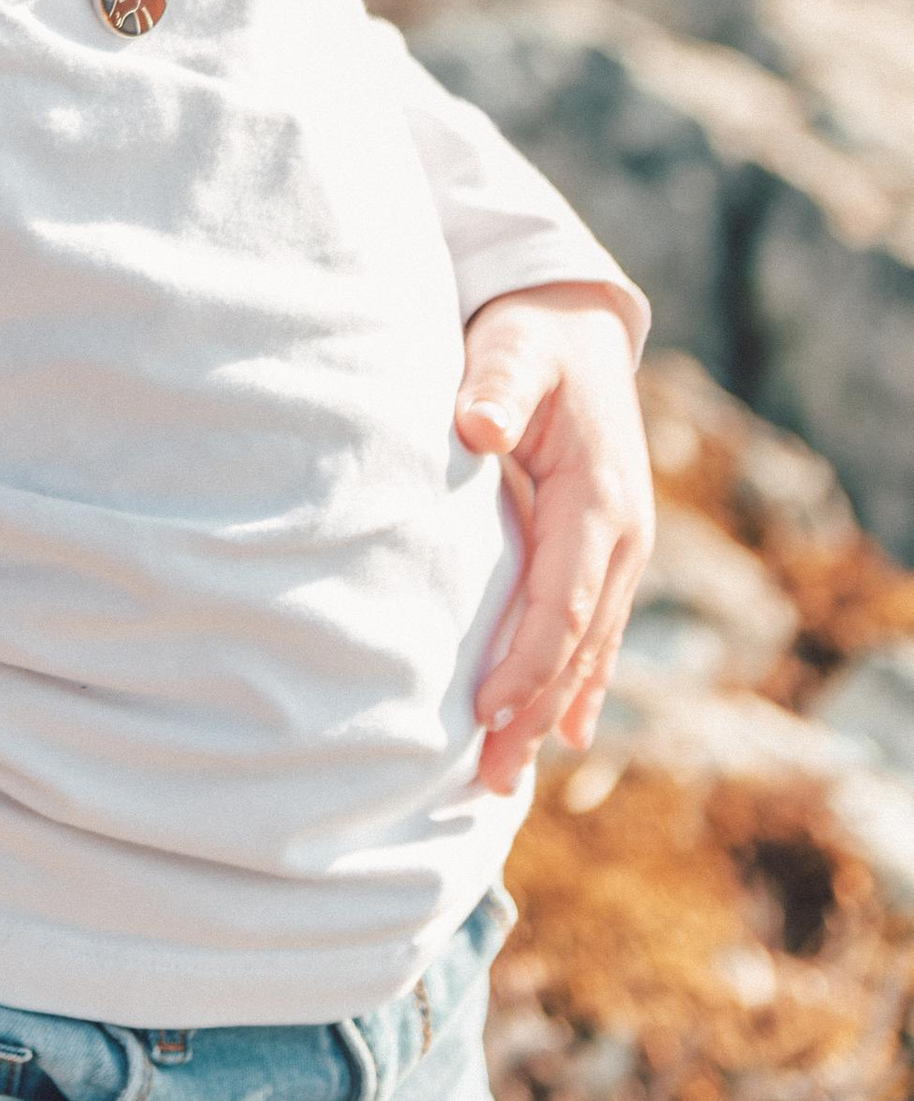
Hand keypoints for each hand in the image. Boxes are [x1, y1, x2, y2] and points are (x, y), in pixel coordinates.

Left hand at [459, 282, 651, 792]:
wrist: (575, 323)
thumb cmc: (532, 339)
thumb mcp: (512, 349)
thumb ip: (496, 386)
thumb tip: (479, 427)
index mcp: (599, 500)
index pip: (562, 602)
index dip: (524, 660)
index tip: (482, 708)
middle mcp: (621, 536)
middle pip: (577, 644)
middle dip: (533, 712)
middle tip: (487, 778)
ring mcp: (620, 549)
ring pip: (587, 649)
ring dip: (548, 710)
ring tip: (506, 774)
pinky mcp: (604, 550)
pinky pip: (594, 631)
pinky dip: (577, 682)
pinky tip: (564, 731)